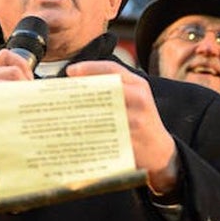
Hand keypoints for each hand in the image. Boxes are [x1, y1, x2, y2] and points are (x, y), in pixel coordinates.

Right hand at [0, 49, 35, 181]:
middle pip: (15, 70)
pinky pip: (4, 95)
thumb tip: (35, 90)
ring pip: (13, 80)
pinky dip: (15, 105)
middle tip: (32, 101)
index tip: (31, 84)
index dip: (24, 67)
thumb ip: (6, 91)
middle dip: (29, 85)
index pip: (8, 56)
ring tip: (26, 109)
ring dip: (24, 95)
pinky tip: (16, 117)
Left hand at [64, 61, 178, 195]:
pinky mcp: (131, 140)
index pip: (112, 69)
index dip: (89, 68)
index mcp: (139, 85)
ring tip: (61, 115)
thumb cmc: (140, 122)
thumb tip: (77, 83)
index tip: (70, 72)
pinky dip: (87, 135)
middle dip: (79, 91)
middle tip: (59, 95)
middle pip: (103, 89)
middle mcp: (139, 99)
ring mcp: (136, 120)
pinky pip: (104, 135)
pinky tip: (73, 135)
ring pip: (100, 113)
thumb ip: (114, 88)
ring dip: (78, 114)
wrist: (160, 152)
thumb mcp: (135, 99)